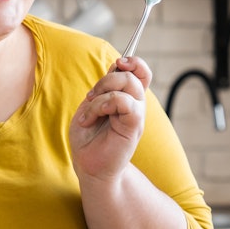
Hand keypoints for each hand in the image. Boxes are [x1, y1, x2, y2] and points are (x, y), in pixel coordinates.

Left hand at [70, 56, 151, 180]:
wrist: (89, 167)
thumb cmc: (88, 139)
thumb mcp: (91, 106)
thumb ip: (104, 87)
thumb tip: (117, 66)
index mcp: (127, 99)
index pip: (141, 72)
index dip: (134, 62)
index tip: (118, 63)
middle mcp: (135, 105)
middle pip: (134, 74)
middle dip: (108, 77)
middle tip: (90, 96)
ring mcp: (136, 116)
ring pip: (129, 85)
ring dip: (102, 93)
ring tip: (89, 111)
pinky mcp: (133, 127)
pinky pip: (125, 102)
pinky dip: (103, 105)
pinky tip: (90, 118)